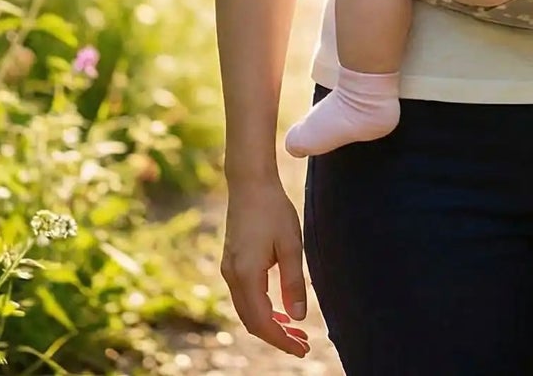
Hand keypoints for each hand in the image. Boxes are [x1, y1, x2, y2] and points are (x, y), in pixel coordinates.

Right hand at [219, 174, 310, 357]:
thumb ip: (294, 283)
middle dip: (277, 336)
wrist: (249, 183)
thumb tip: (298, 317)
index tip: (302, 349)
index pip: (263, 322)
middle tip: (303, 343)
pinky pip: (244, 296)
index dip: (282, 340)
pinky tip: (279, 308)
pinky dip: (261, 308)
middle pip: (252, 321)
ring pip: (247, 310)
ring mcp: (229, 269)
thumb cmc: (273, 209)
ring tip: (295, 329)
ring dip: (269, 323)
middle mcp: (232, 277)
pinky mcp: (231, 262)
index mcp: (246, 275)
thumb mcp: (291, 245)